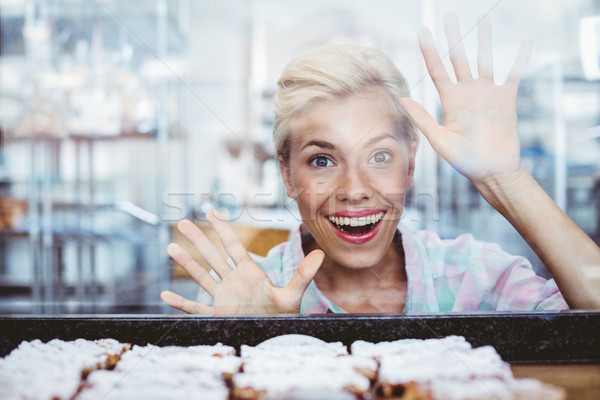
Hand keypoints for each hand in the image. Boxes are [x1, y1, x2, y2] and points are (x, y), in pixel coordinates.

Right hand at [160, 210, 324, 313]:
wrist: (277, 335)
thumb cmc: (285, 315)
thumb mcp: (294, 294)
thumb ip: (303, 274)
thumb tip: (320, 253)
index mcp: (250, 272)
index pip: (233, 246)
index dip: (222, 229)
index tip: (210, 212)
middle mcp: (234, 282)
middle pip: (212, 256)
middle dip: (198, 239)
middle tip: (181, 222)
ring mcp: (224, 297)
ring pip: (202, 277)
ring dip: (187, 264)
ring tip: (171, 248)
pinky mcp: (218, 315)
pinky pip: (195, 309)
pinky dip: (181, 303)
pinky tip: (166, 294)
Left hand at [399, 11, 532, 183]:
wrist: (492, 171)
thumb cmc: (464, 161)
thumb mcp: (440, 140)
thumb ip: (423, 118)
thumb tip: (402, 99)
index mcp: (450, 100)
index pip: (437, 69)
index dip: (429, 50)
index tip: (422, 30)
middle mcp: (467, 92)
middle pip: (459, 57)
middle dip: (454, 35)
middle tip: (448, 13)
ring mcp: (487, 94)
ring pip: (485, 59)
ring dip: (484, 39)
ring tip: (484, 18)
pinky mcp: (507, 99)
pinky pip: (514, 74)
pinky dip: (520, 58)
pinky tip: (526, 41)